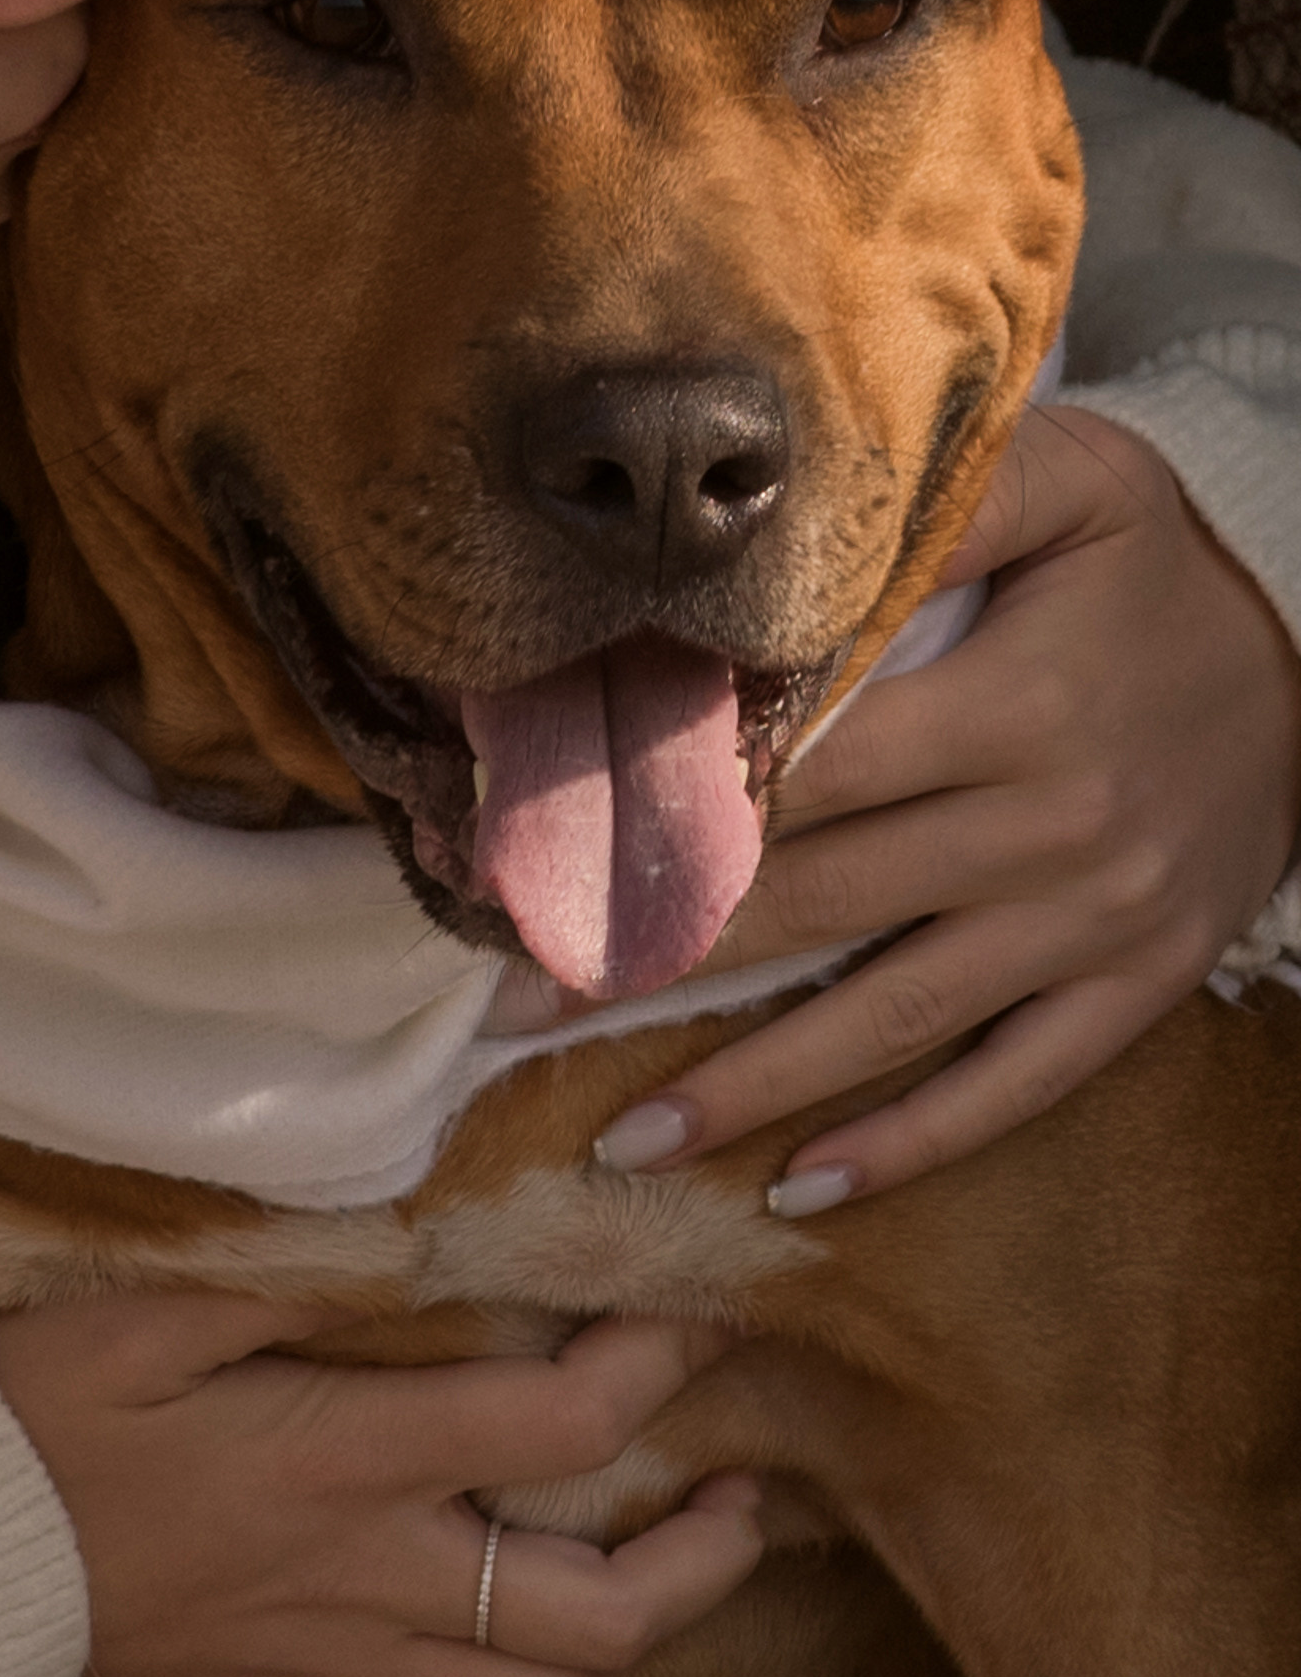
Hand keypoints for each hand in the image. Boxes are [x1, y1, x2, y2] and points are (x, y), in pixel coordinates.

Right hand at [0, 1293, 760, 1676]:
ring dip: (627, 1651)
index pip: (558, 1428)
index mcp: (343, 1459)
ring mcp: (329, 1671)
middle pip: (600, 1611)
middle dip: (701, 1556)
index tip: (698, 1314)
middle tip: (737, 1490)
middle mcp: (366, 1579)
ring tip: (660, 1580)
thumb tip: (408, 1218)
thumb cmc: (8, 1431)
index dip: (655, 1368)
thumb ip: (282, 1271)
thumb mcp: (133, 1310)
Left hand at [597, 407, 1300, 1207]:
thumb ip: (942, 505)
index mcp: (1015, 704)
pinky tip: (804, 1190)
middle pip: (817, 905)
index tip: (549, 871)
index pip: (808, 774)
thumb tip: (785, 531)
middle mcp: (1049, 827)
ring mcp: (1093, 924)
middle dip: (657, 963)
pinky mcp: (1134, 987)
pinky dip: (913, 1145)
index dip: (673, 824)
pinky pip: (1014, 1084)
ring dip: (752, 1088)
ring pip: (892, 1018)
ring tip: (621, 1142)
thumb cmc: (1159, 569)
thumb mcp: (1074, 486)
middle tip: (517, 1014)